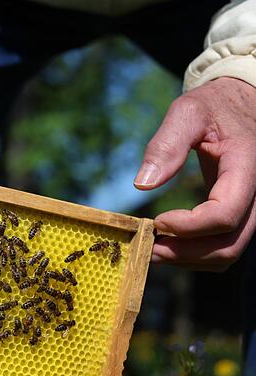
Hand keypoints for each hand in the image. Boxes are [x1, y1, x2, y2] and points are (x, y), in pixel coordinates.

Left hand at [135, 77, 255, 271]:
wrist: (240, 103)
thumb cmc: (213, 106)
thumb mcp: (188, 112)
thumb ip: (166, 145)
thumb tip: (142, 184)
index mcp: (246, 167)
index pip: (225, 214)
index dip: (189, 227)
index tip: (156, 222)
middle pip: (230, 244)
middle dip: (186, 253)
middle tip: (148, 248)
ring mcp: (251, 206)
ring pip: (229, 251)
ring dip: (190, 258)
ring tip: (153, 249)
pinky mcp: (240, 212)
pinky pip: (225, 245)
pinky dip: (197, 253)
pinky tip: (168, 244)